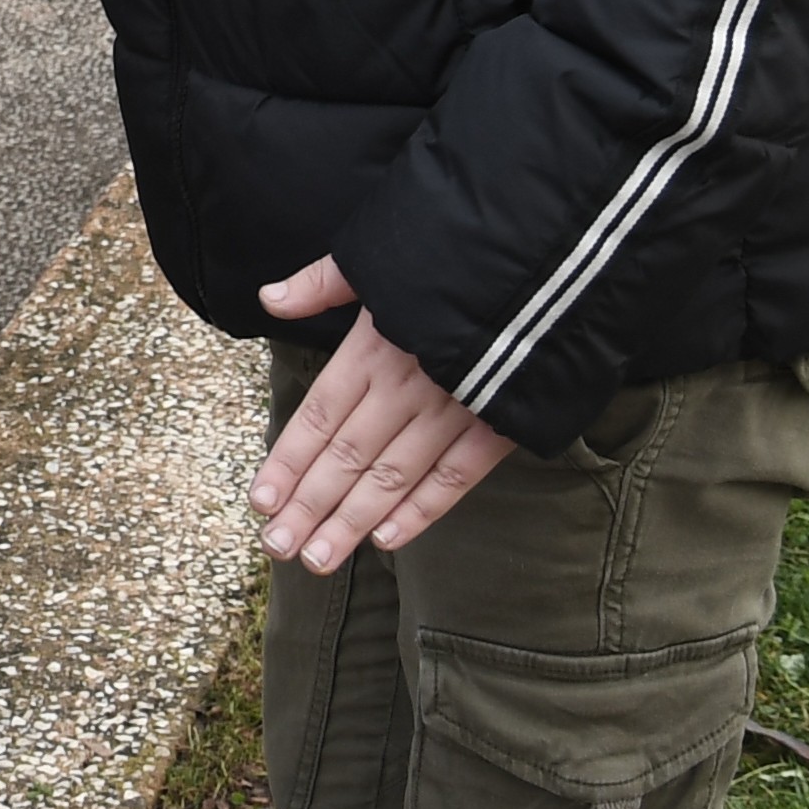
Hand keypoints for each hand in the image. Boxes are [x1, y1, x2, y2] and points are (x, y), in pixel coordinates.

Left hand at [250, 257, 515, 569]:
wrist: (549, 255)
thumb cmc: (456, 250)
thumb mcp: (380, 253)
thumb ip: (322, 282)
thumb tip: (269, 299)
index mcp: (372, 346)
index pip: (317, 416)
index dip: (287, 461)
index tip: (259, 501)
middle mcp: (405, 385)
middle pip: (346, 456)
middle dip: (308, 506)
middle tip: (276, 548)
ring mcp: (453, 410)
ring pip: (392, 477)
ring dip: (352, 521)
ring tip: (317, 558)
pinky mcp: (498, 425)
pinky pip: (454, 477)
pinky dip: (421, 511)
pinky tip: (386, 539)